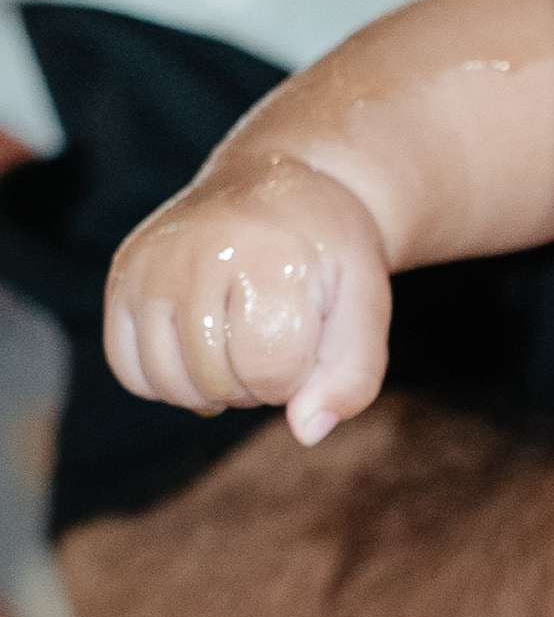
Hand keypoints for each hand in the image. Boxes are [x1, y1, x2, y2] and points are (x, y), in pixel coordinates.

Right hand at [105, 157, 393, 445]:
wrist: (275, 185)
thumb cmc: (325, 253)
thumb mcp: (365, 305)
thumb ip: (353, 375)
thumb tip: (306, 431)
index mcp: (267, 257)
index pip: (269, 369)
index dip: (295, 379)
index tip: (305, 344)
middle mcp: (197, 254)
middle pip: (217, 381)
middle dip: (256, 385)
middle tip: (273, 342)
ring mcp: (151, 263)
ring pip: (167, 383)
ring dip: (211, 389)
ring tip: (237, 349)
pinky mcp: (123, 273)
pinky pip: (128, 368)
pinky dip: (165, 382)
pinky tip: (199, 356)